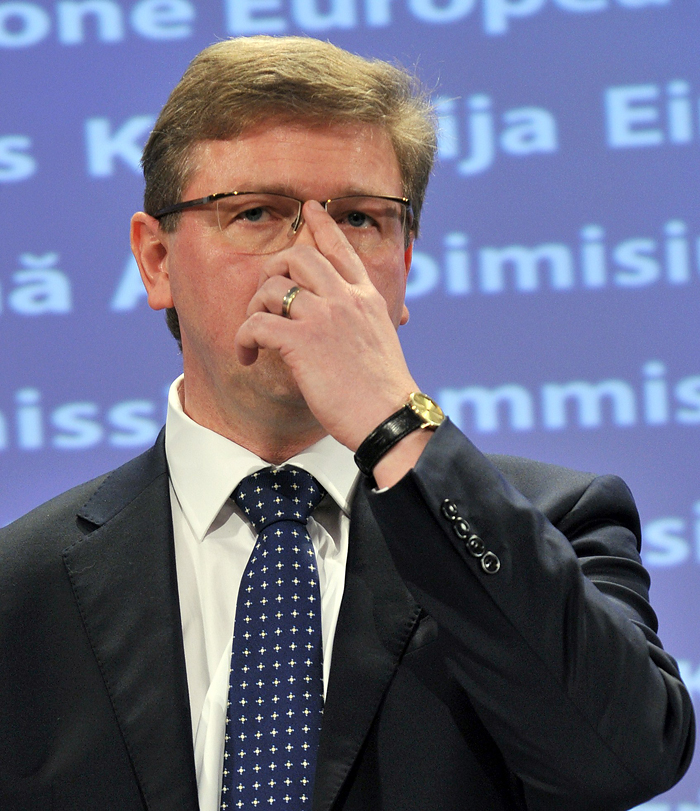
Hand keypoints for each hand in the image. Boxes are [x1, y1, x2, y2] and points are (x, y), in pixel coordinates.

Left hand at [234, 200, 417, 452]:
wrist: (389, 417)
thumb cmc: (385, 391)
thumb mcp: (384, 342)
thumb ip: (368, 322)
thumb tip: (381, 320)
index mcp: (366, 298)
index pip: (343, 249)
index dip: (323, 225)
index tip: (309, 208)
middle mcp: (345, 299)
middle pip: (297, 256)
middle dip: (272, 271)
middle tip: (265, 300)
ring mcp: (323, 317)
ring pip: (270, 288)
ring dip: (254, 310)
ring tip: (255, 337)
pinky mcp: (302, 342)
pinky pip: (256, 324)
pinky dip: (243, 339)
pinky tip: (248, 357)